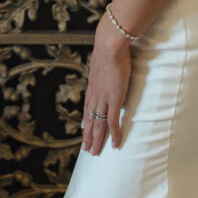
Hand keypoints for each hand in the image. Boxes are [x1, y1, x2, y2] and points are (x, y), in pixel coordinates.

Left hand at [81, 15, 131, 154]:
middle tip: (85, 149)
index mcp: (93, 85)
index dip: (85, 119)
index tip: (83, 128)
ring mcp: (103, 99)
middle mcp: (95, 94)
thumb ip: (105, 62)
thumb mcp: (104, 56)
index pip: (87, 106)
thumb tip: (109, 59)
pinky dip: (114, 135)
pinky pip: (113, 123)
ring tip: (93, 152)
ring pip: (97, 125)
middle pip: (89, 119)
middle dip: (87, 135)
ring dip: (96, 139)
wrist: (110, 45)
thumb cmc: (110, 46)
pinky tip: (114, 145)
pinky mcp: (114, 100)